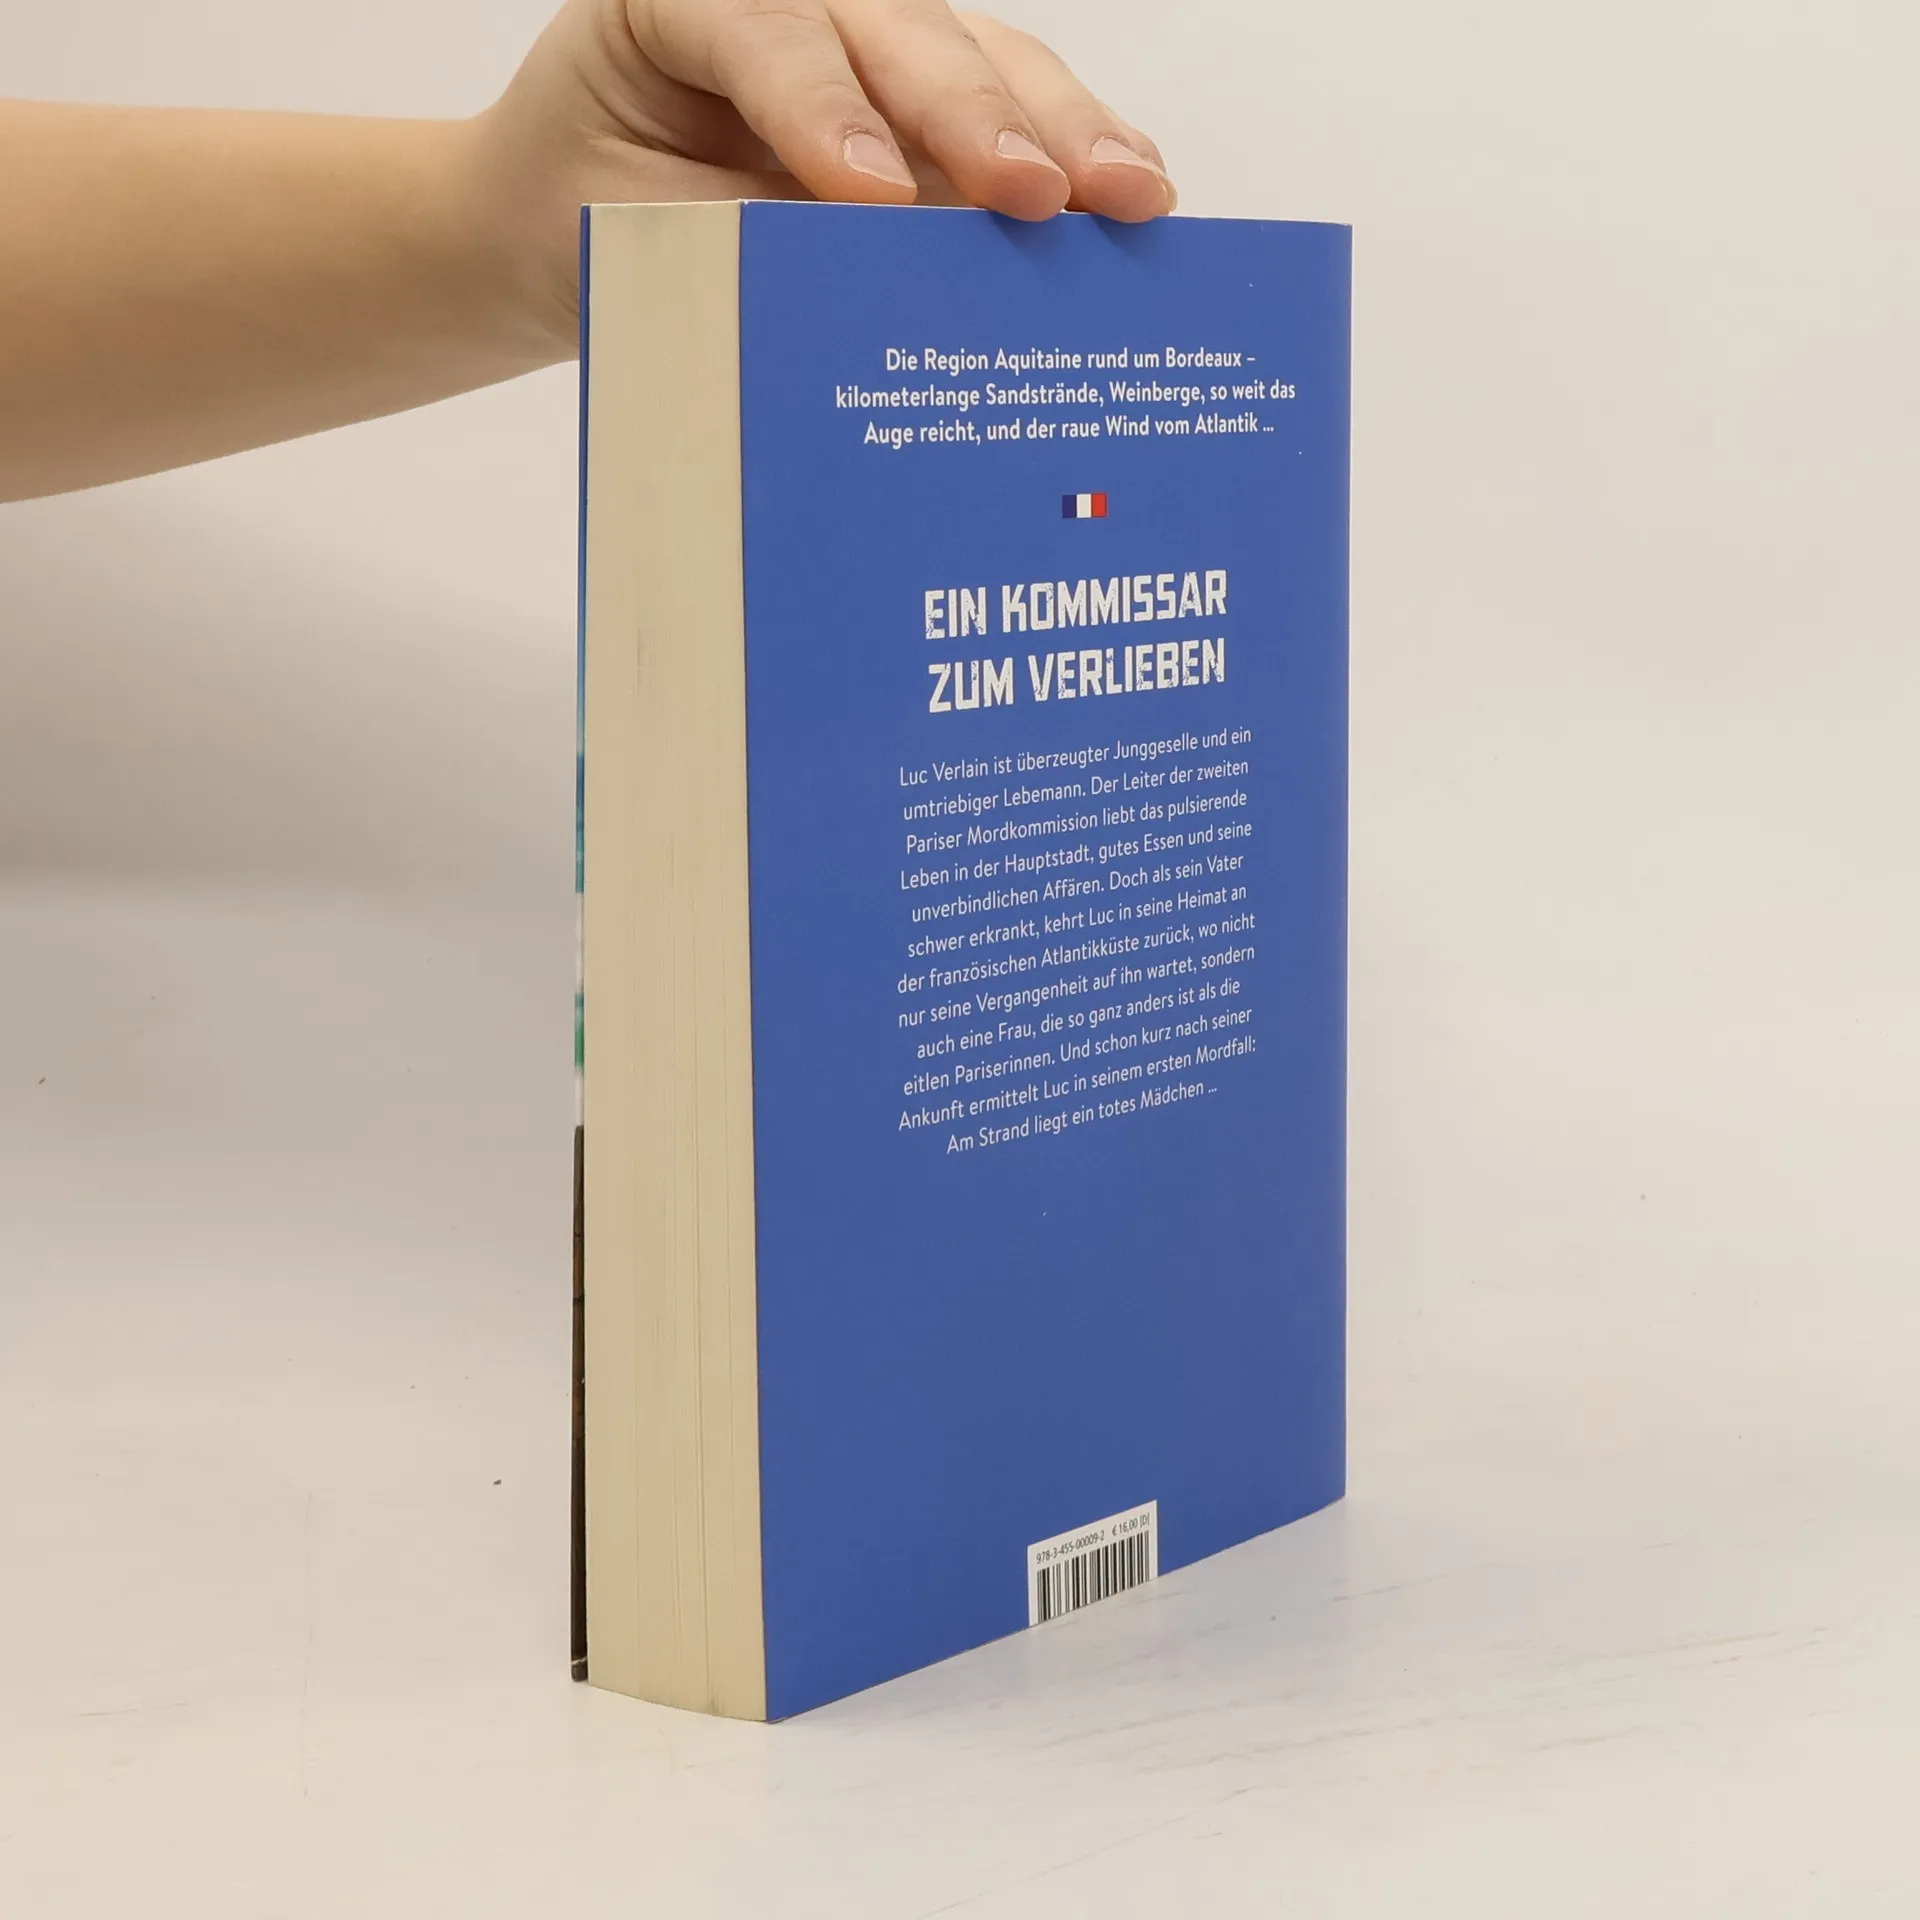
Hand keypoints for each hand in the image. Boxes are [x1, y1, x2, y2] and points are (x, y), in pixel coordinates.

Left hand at [470, 0, 1175, 351]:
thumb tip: (882, 275)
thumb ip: (744, 233)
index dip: (821, 106)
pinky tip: (1130, 182)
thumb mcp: (636, 236)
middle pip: (893, 26)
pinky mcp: (913, 94)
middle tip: (1037, 195)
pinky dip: (1066, 139)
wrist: (562, 223)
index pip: (762, 28)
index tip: (870, 193)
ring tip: (1127, 194)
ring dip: (1056, 124)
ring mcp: (861, 37)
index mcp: (677, 1)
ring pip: (969, 53)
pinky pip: (1002, 98)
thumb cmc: (585, 220)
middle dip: (971, 113)